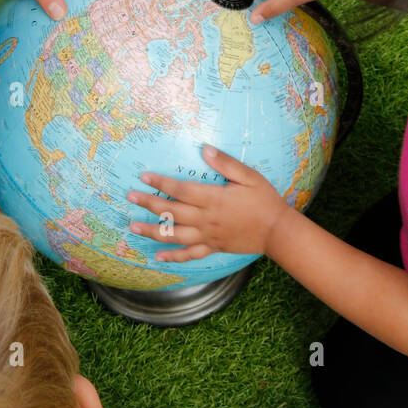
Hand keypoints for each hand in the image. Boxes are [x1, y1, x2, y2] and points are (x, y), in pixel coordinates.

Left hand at [126, 145, 290, 261]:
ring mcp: (208, 236)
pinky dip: (173, 257)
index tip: (144, 177)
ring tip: (133, 227)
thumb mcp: (249, 176)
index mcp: (213, 199)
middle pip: (172, 211)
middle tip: (131, 197)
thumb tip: (205, 149)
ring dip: (152, 231)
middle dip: (149, 203)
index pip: (181, 190)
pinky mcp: (213, 247)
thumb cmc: (265, 200)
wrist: (277, 231)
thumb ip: (226, 163)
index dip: (161, 183)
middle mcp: (206, 219)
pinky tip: (158, 257)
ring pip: (174, 235)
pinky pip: (189, 255)